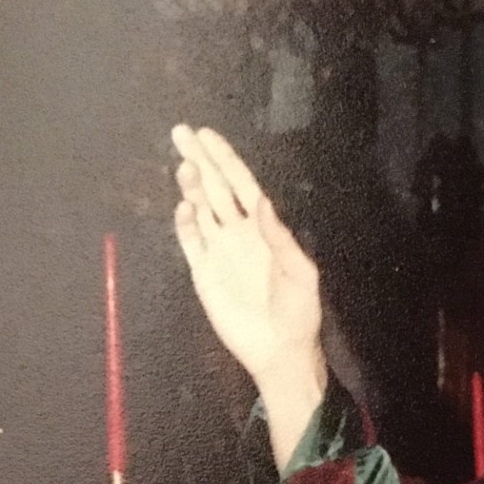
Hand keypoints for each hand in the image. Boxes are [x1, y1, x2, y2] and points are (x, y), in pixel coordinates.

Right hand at [171, 124, 323, 393]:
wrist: (279, 350)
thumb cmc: (298, 313)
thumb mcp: (301, 274)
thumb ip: (281, 238)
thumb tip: (261, 201)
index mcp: (264, 228)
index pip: (240, 184)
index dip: (225, 159)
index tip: (208, 135)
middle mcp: (238, 233)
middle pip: (214, 187)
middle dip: (200, 160)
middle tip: (182, 132)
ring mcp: (219, 250)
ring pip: (200, 208)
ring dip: (191, 186)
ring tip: (185, 165)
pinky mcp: (203, 272)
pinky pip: (190, 240)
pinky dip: (184, 222)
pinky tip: (184, 206)